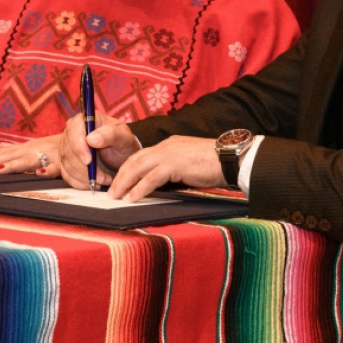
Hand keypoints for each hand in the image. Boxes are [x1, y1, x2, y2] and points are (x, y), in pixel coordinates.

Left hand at [0, 134, 63, 176]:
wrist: (84, 138)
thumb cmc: (58, 145)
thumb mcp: (37, 145)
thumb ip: (19, 148)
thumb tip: (1, 146)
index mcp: (28, 147)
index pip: (5, 152)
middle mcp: (35, 149)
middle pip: (11, 156)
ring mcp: (48, 155)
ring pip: (28, 161)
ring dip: (14, 165)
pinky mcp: (63, 163)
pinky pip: (56, 167)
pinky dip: (48, 170)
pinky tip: (39, 174)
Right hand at [57, 112, 140, 189]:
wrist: (121, 156)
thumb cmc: (123, 143)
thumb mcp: (123, 137)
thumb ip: (110, 135)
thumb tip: (91, 139)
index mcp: (86, 119)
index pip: (74, 130)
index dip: (79, 146)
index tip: (89, 161)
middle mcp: (73, 131)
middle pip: (68, 150)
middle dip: (83, 168)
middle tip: (102, 177)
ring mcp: (67, 147)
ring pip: (66, 164)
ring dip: (84, 177)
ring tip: (103, 180)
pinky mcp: (66, 162)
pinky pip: (66, 175)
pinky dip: (79, 182)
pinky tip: (93, 184)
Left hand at [107, 135, 224, 202]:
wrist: (231, 158)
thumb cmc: (214, 164)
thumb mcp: (188, 164)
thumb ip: (174, 169)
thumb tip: (161, 184)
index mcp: (168, 145)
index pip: (141, 155)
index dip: (128, 168)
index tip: (119, 181)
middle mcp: (166, 146)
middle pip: (135, 160)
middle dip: (120, 176)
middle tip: (111, 191)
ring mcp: (169, 153)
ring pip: (138, 167)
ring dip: (124, 183)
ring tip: (116, 196)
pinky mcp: (175, 164)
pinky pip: (152, 177)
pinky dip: (140, 188)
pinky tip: (132, 197)